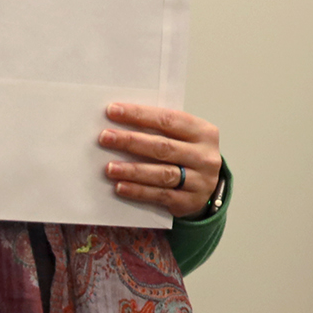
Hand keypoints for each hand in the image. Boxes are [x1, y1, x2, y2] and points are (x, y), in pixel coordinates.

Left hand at [100, 103, 221, 217]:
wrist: (207, 187)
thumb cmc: (188, 155)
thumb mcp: (183, 137)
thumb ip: (160, 129)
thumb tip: (120, 122)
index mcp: (203, 131)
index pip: (168, 119)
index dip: (139, 114)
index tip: (113, 111)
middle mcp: (204, 156)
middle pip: (163, 146)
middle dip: (131, 141)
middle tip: (105, 138)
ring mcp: (200, 181)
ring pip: (162, 173)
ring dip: (132, 170)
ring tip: (110, 168)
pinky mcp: (189, 201)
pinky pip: (160, 195)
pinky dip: (138, 191)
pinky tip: (121, 187)